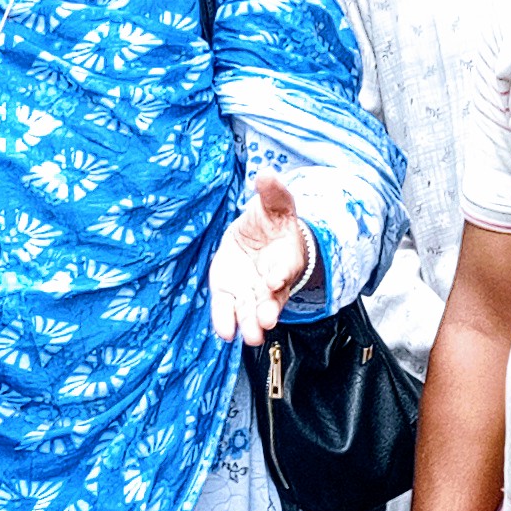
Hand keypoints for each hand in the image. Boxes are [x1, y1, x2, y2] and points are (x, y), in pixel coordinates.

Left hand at [205, 172, 314, 342]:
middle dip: (268, 309)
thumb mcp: (275, 204)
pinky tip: (224, 332)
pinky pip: (228, 310)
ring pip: (253, 311)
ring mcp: (251, 291)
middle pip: (272, 298)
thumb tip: (266, 174)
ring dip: (250, 323)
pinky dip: (226, 321)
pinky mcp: (231, 295)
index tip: (275, 279)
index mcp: (286, 258)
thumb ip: (272, 193)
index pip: (285, 267)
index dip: (280, 273)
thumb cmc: (272, 222)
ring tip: (250, 336)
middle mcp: (271, 281)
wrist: (259, 237)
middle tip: (265, 322)